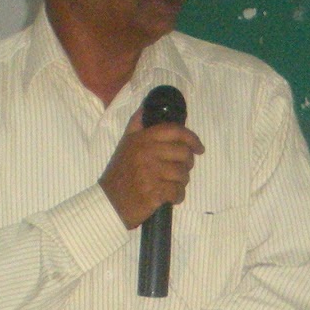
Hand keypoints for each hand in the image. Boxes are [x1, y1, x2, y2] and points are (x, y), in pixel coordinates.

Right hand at [99, 110, 203, 228]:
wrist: (109, 202)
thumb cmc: (120, 172)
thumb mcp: (125, 143)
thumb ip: (136, 124)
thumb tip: (146, 107)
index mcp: (142, 139)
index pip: (175, 131)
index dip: (192, 138)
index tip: (199, 148)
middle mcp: (147, 153)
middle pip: (184, 153)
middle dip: (187, 164)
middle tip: (181, 170)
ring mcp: (150, 173)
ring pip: (183, 174)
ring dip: (181, 182)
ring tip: (171, 184)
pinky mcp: (154, 193)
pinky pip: (177, 192)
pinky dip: (177, 196)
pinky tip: (169, 197)